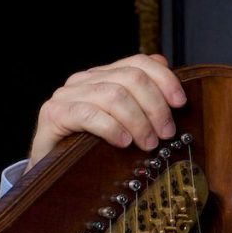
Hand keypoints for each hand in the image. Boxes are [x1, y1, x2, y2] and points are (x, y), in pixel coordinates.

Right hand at [27, 54, 186, 165]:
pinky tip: (123, 142)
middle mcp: (84, 80)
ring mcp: (66, 95)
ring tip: (148, 143)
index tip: (180, 103)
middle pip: (131, 78)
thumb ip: (141, 100)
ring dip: (138, 121)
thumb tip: (168, 76)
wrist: (51, 170)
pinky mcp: (54, 114)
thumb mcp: (123, 123)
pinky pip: (88, 113)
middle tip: (165, 133)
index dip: (164, 79)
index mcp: (103, 76)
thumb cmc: (91, 148)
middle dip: (155, 106)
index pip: (139, 62)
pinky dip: (111, 127)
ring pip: (113, 95)